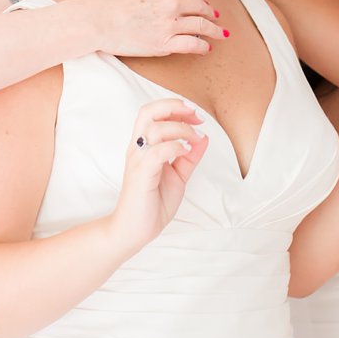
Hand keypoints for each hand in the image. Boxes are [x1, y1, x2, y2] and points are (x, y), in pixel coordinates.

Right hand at [89, 0, 225, 56]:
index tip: (203, 5)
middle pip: (199, 7)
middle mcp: (170, 2)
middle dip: (210, 13)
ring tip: (220, 34)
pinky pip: (192, 44)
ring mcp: (169, 23)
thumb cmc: (108, 5)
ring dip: (213, 30)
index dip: (198, 0)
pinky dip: (202, 46)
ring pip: (201, 25)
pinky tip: (206, 48)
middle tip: (217, 18)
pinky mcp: (165, 42)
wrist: (96, 21)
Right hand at [106, 99, 209, 250]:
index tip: (197, 115)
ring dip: (180, 129)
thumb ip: (189, 157)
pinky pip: (157, 151)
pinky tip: (185, 152)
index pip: (153, 112)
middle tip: (196, 116)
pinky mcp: (141, 174)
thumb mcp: (178, 176)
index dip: (175, 107)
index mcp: (144, 146)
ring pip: (155, 128)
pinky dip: (174, 146)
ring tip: (194, 139)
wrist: (134, 230)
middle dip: (174, 107)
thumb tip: (204, 138)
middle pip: (148, 111)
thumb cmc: (151, 203)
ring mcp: (138, 160)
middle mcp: (138, 148)